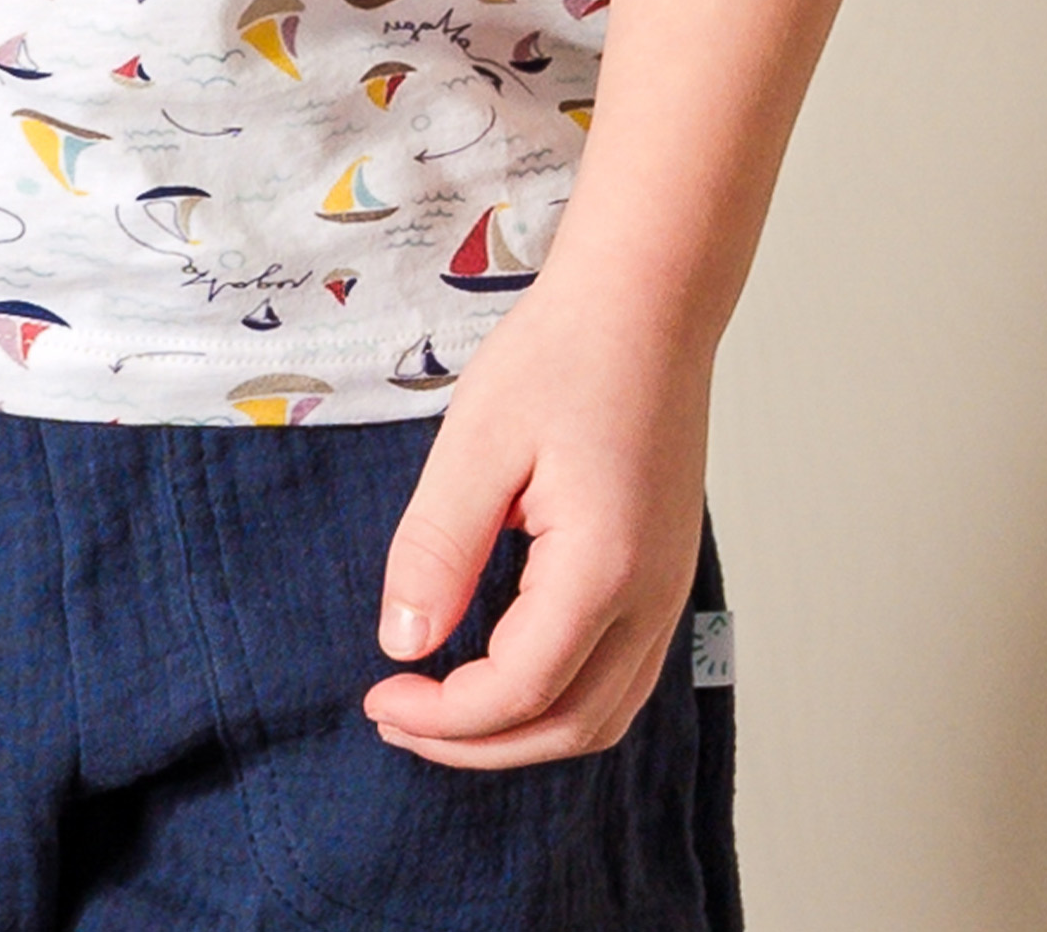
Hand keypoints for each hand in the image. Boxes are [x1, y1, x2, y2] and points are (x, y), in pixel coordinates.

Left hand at [361, 280, 712, 768]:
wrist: (647, 301)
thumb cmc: (564, 354)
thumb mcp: (477, 443)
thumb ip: (438, 549)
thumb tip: (402, 644)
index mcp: (604, 569)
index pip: (520, 692)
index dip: (443, 716)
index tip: (377, 695)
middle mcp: (653, 599)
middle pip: (569, 727)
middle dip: (475, 744)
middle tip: (396, 720)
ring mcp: (669, 591)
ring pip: (603, 714)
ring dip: (521, 733)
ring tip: (441, 713)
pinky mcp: (665, 575)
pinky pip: (620, 676)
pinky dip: (558, 700)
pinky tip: (502, 672)